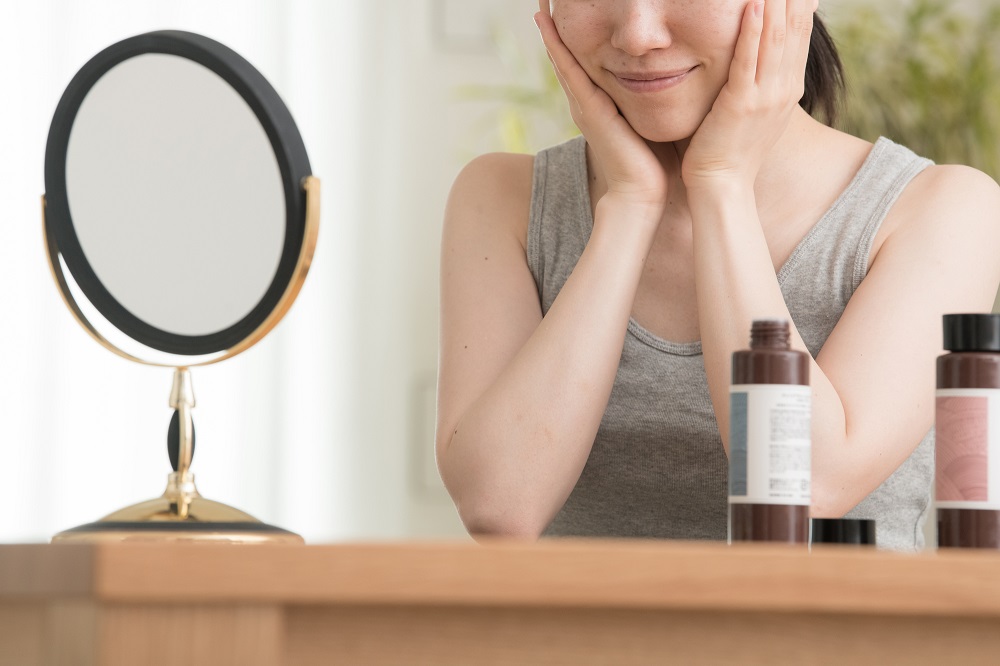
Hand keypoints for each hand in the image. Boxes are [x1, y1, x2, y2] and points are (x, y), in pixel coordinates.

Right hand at [534, 0, 669, 214]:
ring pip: (562, 57)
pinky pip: (567, 70)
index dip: (576, 36)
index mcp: (603, 103)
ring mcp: (584, 104)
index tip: (573, 9)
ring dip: (550, 29)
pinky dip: (555, 46)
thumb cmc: (655, 165)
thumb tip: (675, 76)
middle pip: (567, 54)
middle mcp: (587, 101)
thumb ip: (655, 100)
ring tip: (541, 1)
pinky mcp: (588, 109)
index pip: (586, 61)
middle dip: (558, 26)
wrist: (643, 195)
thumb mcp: (653, 120)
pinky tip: (546, 23)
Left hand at [681, 0, 816, 188]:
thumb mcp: (754, 110)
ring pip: (774, 40)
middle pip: (793, 29)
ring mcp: (766, 97)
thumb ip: (759, 81)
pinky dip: (751, 33)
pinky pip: (748, 62)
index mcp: (789, 89)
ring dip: (774, 4)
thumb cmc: (729, 148)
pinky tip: (752, 7)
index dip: (799, 3)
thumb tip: (756, 56)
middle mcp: (784, 89)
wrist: (723, 185)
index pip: (799, 34)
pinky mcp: (742, 105)